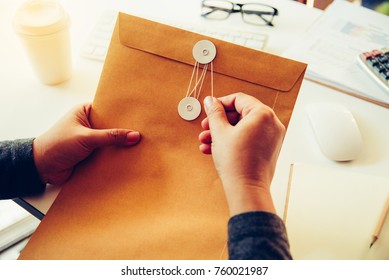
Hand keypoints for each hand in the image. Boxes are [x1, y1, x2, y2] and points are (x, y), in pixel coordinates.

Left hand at [33, 103, 140, 184]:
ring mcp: (91, 140)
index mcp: (85, 112)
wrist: (41, 168)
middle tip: (145, 132)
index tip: (140, 116)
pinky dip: (115, 157)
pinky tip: (129, 158)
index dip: (123, 113)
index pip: (109, 109)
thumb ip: (110, 137)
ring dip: (121, 146)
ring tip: (141, 146)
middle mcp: (89, 124)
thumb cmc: (57, 145)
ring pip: (111, 142)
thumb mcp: (86, 138)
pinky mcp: (91, 155)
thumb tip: (134, 135)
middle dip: (125, 131)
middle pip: (112, 126)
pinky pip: (107, 154)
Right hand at [199, 93, 284, 215]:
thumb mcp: (220, 132)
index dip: (220, 104)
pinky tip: (214, 149)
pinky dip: (232, 141)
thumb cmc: (236, 162)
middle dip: (219, 122)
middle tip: (205, 128)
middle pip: (240, 114)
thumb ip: (214, 113)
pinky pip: (248, 139)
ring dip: (222, 133)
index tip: (209, 110)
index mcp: (263, 114)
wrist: (247, 190)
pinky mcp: (268, 149)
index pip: (239, 99)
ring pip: (242, 128)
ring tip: (206, 141)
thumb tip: (210, 101)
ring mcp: (272, 137)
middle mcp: (271, 123)